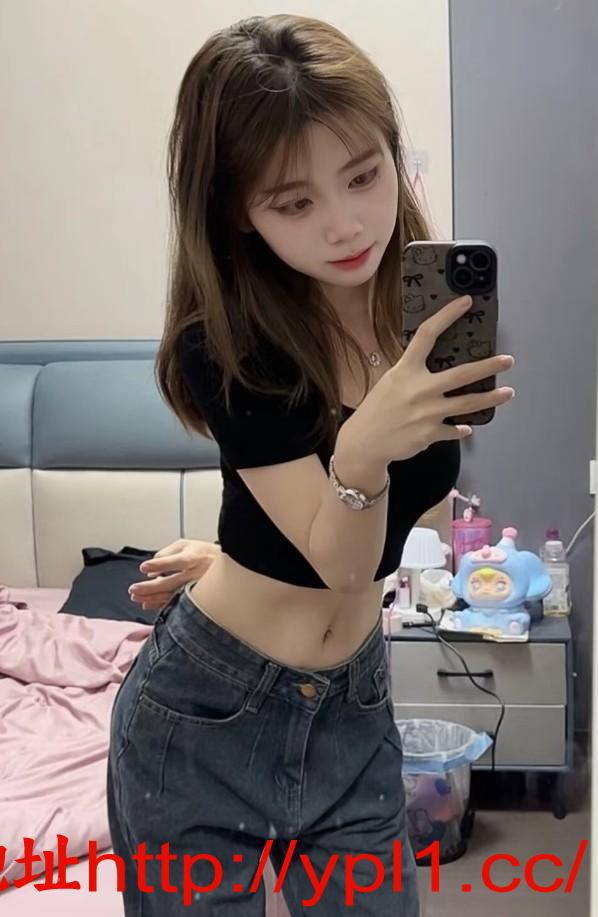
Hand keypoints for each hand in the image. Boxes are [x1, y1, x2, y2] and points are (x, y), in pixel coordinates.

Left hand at [128, 539, 220, 610]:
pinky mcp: (193, 598)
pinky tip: (147, 604)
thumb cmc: (203, 553)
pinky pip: (175, 603)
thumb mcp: (186, 545)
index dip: (159, 564)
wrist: (227, 565)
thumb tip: (152, 569)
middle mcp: (193, 574)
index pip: (175, 562)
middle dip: (150, 587)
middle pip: (170, 582)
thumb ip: (167, 553)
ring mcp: (194, 588)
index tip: (143, 567)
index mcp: (192, 558)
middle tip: (133, 589)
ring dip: (152, 598)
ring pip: (171, 596)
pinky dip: (159, 605)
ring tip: (136, 598)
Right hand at [339, 294, 514, 464]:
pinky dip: (462, 428)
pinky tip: (467, 426)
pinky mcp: (430, 433)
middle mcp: (419, 389)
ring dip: (490, 398)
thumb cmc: (376, 410)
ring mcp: (427, 413)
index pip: (428, 335)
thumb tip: (435, 367)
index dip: (447, 316)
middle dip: (488, 366)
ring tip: (507, 392)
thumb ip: (412, 373)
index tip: (465, 302)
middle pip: (462, 374)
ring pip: (467, 403)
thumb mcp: (390, 382)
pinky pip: (454, 429)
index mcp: (405, 371)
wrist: (364, 442)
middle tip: (507, 361)